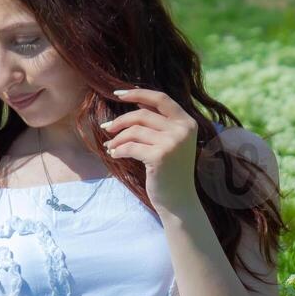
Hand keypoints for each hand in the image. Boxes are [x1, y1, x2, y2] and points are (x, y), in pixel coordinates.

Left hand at [100, 87, 201, 216]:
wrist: (179, 202)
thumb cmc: (171, 172)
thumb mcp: (171, 142)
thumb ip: (159, 123)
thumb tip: (135, 101)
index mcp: (188, 122)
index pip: (161, 98)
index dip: (137, 93)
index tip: (117, 94)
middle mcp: (183, 130)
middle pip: (142, 114)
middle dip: (120, 120)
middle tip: (106, 128)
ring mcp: (173, 143)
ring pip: (134, 131)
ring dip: (117, 138)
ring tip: (110, 146)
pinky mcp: (160, 156)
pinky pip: (130, 147)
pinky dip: (118, 150)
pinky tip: (114, 154)